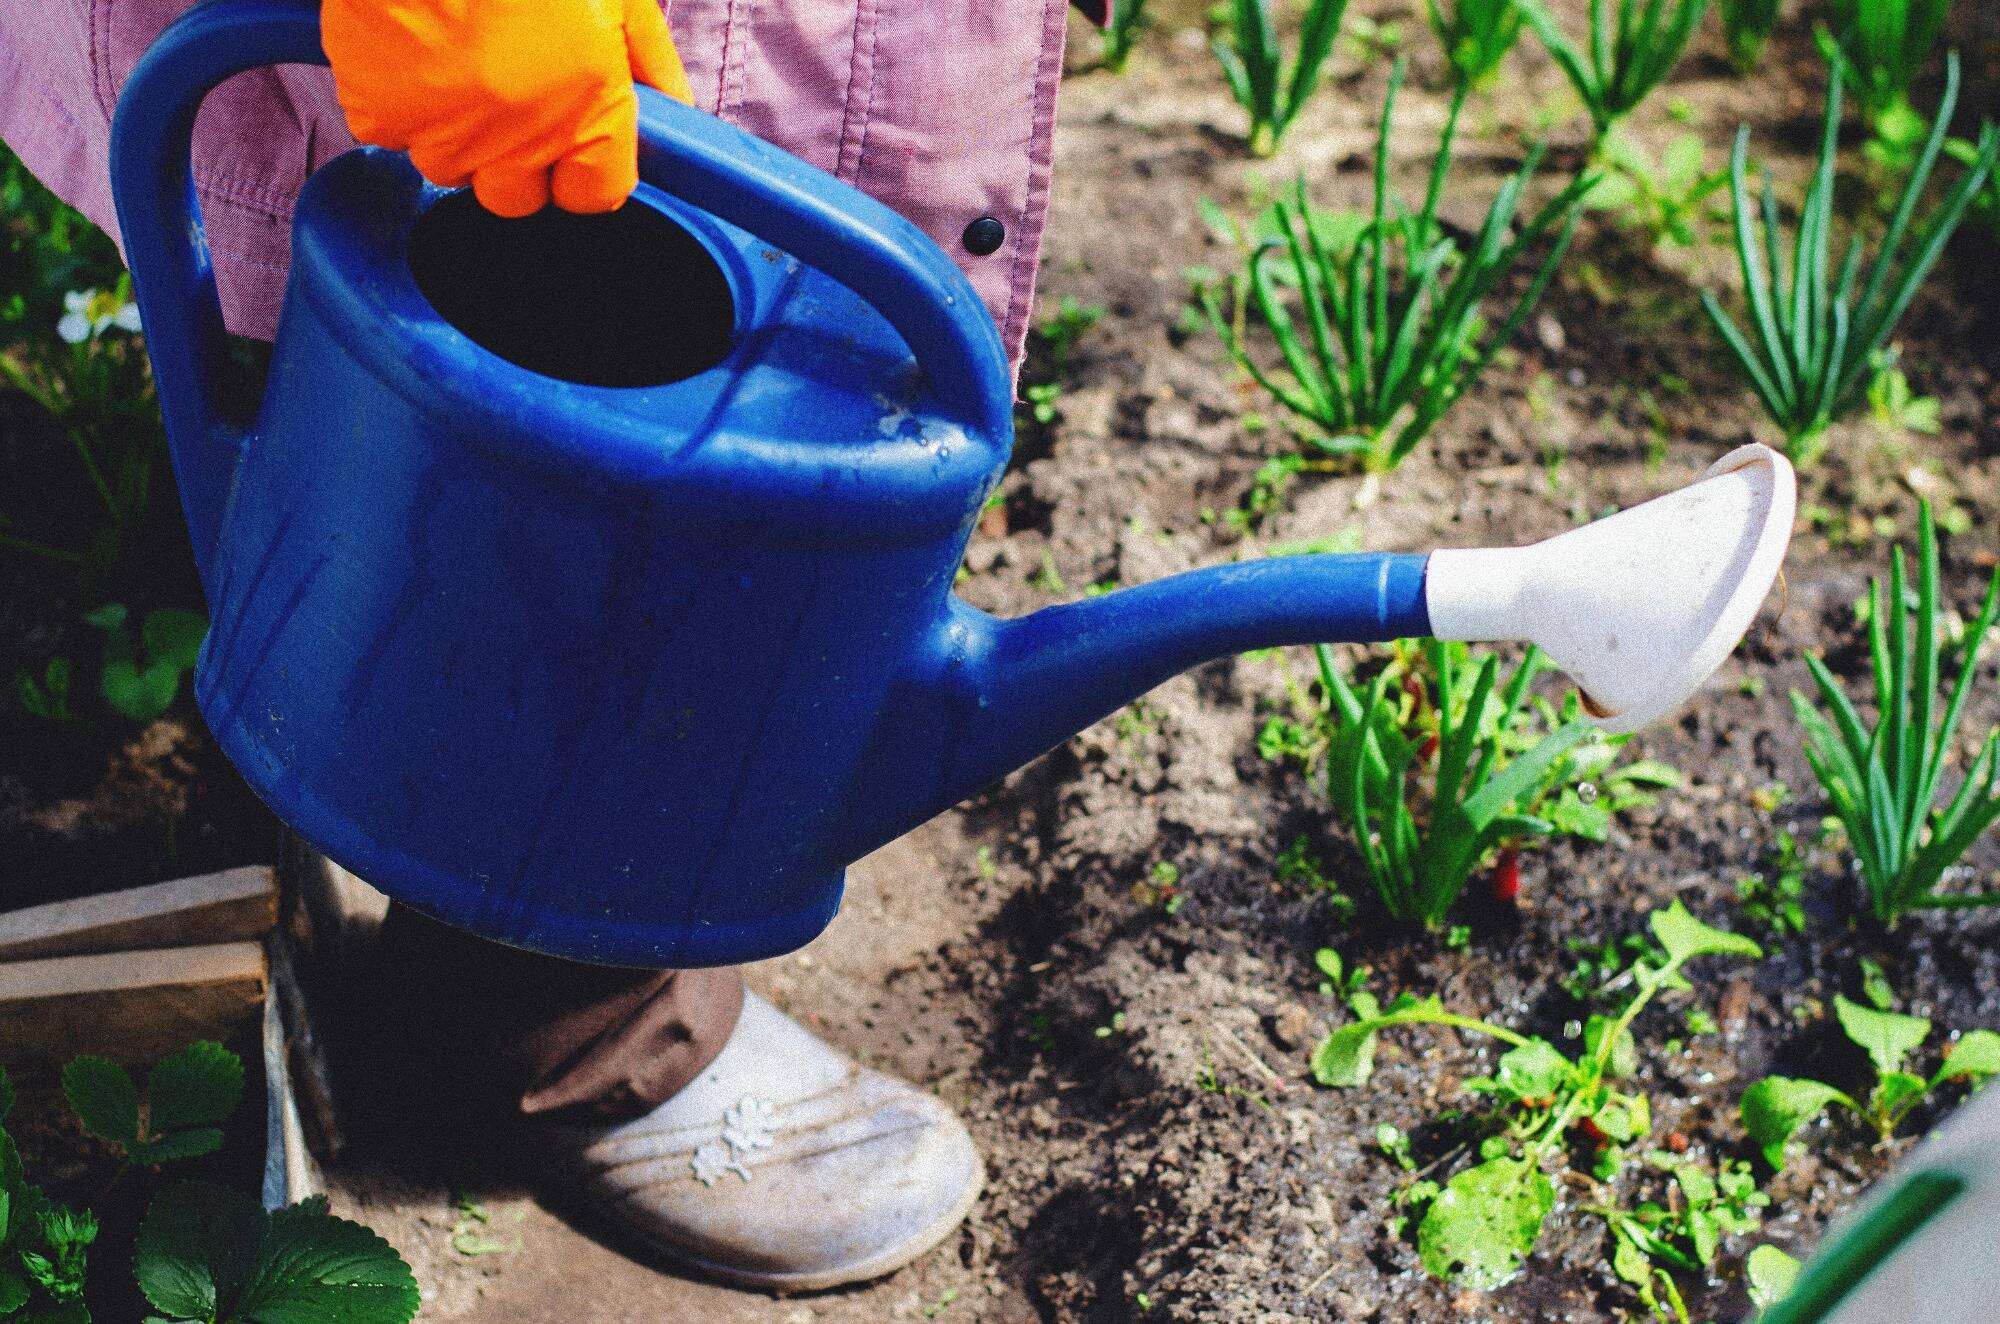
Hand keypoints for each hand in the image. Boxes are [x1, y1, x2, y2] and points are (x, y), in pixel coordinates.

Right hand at [321, 0, 691, 217]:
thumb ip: (649, 59)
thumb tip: (673, 108)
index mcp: (585, 116)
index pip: (592, 195)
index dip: (582, 168)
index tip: (573, 137)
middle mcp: (518, 140)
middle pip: (516, 197)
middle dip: (516, 160)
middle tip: (510, 92)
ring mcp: (442, 133)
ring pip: (450, 167)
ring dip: (456, 130)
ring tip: (457, 58)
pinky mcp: (377, 115)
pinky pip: (391, 132)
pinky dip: (398, 101)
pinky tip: (410, 47)